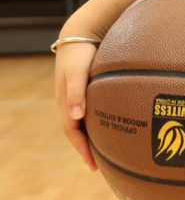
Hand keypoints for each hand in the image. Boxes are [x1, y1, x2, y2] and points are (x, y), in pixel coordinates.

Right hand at [54, 40, 98, 172]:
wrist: (79, 33)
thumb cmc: (80, 52)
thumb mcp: (77, 72)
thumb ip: (77, 92)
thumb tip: (77, 117)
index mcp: (65, 101)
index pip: (72, 132)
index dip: (82, 149)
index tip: (92, 166)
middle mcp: (69, 101)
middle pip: (76, 130)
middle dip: (85, 148)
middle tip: (98, 165)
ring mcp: (75, 95)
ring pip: (81, 122)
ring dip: (88, 137)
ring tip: (102, 151)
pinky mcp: (84, 88)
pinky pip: (88, 111)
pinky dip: (94, 123)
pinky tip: (104, 125)